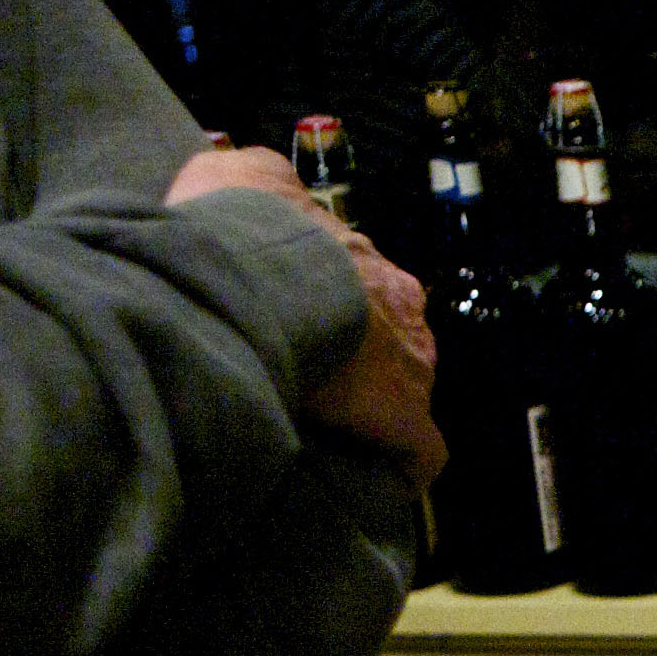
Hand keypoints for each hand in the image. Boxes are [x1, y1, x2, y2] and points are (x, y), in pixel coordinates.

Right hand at [170, 139, 444, 486]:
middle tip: (316, 387)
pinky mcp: (405, 418)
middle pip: (393, 344)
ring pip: (406, 395)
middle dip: (363, 365)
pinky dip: (401, 465)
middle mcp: (403, 311)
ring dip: (376, 414)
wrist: (255, 273)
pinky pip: (419, 451)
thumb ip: (254, 176)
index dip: (336, 313)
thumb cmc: (242, 228)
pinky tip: (378, 479)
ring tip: (334, 436)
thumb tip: (253, 178)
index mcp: (368, 262)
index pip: (365, 290)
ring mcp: (412, 367)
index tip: (306, 330)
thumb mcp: (238, 176)